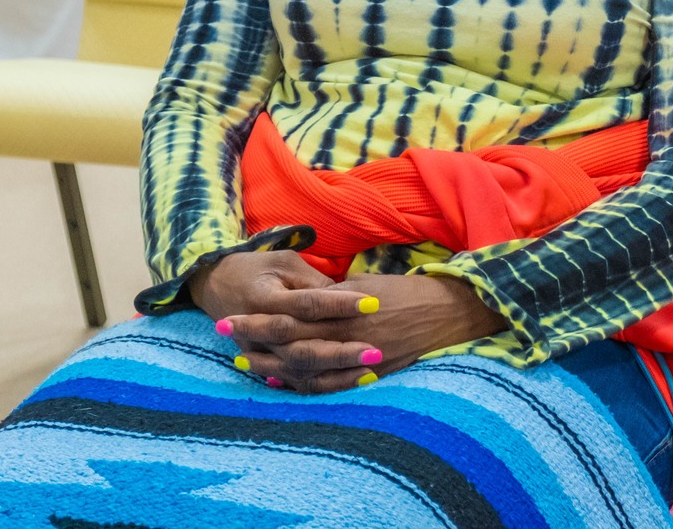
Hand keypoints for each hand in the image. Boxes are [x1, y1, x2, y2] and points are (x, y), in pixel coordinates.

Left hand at [195, 253, 503, 393]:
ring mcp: (356, 362)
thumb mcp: (365, 285)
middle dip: (254, 341)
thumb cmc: (405, 291)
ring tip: (245, 362)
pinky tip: (282, 381)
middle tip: (224, 336)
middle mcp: (346, 339)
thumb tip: (301, 302)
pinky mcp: (369, 376)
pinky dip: (302, 385)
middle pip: (289, 345)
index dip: (256, 321)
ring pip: (304, 370)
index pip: (288, 318)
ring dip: (272, 366)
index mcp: (343, 311)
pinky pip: (328, 386)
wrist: (447, 313)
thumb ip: (332, 297)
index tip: (229, 319)